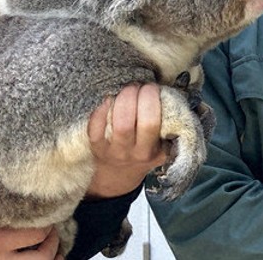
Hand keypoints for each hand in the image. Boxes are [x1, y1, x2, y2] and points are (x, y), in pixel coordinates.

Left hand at [85, 82, 166, 197]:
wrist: (117, 177)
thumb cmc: (143, 153)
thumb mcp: (162, 146)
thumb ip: (166, 126)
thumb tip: (163, 94)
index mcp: (156, 150)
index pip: (157, 123)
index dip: (153, 99)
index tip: (153, 88)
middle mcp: (137, 153)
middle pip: (143, 123)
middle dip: (141, 97)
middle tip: (139, 86)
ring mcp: (115, 151)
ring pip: (121, 124)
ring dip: (124, 99)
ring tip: (126, 90)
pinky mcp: (96, 147)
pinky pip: (96, 126)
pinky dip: (102, 109)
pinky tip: (109, 99)